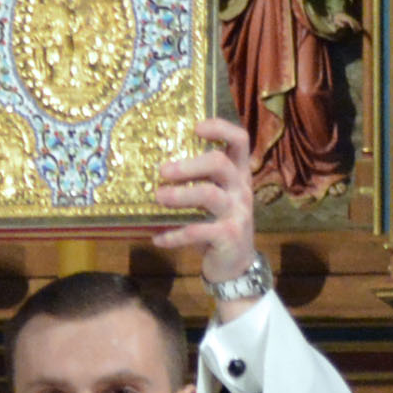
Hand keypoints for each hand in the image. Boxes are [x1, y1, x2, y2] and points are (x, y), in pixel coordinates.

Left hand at [149, 116, 263, 305]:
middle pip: (220, 163)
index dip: (220, 128)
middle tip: (163, 170)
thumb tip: (151, 166)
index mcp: (237, 174)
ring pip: (209, 195)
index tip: (196, 127)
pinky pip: (198, 231)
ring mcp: (237, 212)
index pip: (240, 140)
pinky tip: (158, 238)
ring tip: (158, 197)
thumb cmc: (216, 224)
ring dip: (180, 195)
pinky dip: (174, 235)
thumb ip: (195, 181)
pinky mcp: (229, 236)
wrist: (235, 265)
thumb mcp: (213, 198)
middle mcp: (241, 189)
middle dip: (189, 164)